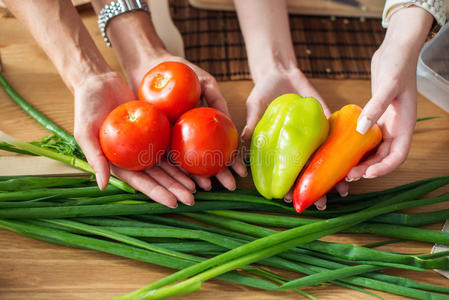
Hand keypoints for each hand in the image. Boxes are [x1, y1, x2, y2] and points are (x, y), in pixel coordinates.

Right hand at [74, 72, 195, 207]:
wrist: (99, 83)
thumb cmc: (86, 108)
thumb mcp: (86, 133)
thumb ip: (95, 158)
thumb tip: (101, 186)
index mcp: (119, 164)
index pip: (141, 183)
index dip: (157, 193)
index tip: (173, 203)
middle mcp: (135, 158)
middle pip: (159, 177)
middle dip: (175, 189)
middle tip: (192, 200)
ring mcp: (147, 145)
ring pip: (169, 164)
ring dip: (183, 176)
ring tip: (200, 186)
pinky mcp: (155, 131)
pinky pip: (172, 144)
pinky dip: (183, 154)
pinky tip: (197, 162)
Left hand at [127, 53, 246, 190]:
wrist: (149, 64)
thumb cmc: (179, 69)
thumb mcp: (204, 82)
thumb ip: (217, 99)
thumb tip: (228, 121)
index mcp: (203, 124)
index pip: (220, 145)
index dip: (231, 159)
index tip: (241, 172)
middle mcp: (189, 134)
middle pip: (205, 158)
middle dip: (218, 174)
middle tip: (230, 186)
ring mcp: (171, 138)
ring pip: (186, 161)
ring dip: (197, 176)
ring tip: (208, 187)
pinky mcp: (153, 138)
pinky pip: (164, 155)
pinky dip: (173, 168)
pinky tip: (183, 179)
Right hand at [242, 66, 342, 208]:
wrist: (281, 72)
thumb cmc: (263, 91)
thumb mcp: (254, 105)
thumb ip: (252, 122)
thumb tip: (244, 137)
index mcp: (279, 148)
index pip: (285, 171)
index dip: (287, 185)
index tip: (289, 197)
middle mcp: (298, 145)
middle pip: (308, 171)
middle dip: (314, 189)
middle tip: (320, 204)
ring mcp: (313, 135)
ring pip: (325, 160)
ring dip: (333, 177)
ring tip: (341, 192)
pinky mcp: (326, 122)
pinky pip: (337, 138)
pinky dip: (345, 151)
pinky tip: (351, 163)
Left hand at [346, 7, 432, 180]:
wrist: (396, 48)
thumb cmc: (398, 64)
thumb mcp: (388, 84)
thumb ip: (376, 106)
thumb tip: (362, 130)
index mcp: (404, 124)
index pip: (398, 155)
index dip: (384, 168)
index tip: (366, 174)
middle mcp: (395, 126)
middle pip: (383, 156)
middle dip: (368, 168)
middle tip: (348, 175)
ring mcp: (384, 122)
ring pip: (373, 149)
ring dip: (361, 159)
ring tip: (343, 167)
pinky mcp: (374, 115)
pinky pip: (364, 136)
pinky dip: (355, 144)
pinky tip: (340, 148)